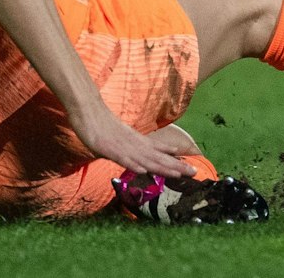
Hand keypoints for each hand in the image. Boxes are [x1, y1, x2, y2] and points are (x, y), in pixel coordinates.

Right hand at [68, 102, 197, 179]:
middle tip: (194, 172)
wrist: (89, 111)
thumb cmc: (103, 126)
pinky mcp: (110, 148)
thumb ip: (131, 149)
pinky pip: (123, 158)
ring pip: (146, 159)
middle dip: (176, 166)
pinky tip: (143, 169)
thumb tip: (141, 160)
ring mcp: (124, 146)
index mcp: (138, 142)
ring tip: (177, 173)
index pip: (160, 152)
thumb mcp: (121, 139)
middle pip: (158, 157)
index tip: (190, 166)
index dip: (174, 160)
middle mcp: (135, 144)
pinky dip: (133, 164)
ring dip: (161, 167)